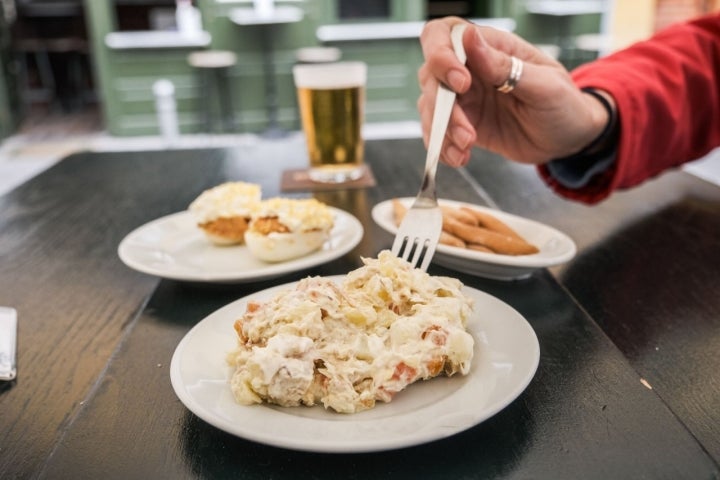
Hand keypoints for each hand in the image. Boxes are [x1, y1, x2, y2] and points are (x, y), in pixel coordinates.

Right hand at [418, 17, 611, 166]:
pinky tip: (461, 157)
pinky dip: (443, 148)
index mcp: (491, 47)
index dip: (441, 55)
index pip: (445, 35)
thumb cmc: (564, 104)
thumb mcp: (544, 85)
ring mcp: (464, 98)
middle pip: (431, 76)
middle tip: (467, 132)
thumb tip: (469, 38)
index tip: (460, 83)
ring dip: (442, 132)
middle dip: (443, 107)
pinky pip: (438, 133)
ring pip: (430, 108)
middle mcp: (470, 69)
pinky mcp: (462, 124)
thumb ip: (505, 65)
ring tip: (466, 149)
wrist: (568, 140)